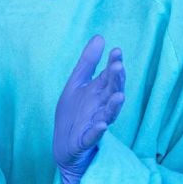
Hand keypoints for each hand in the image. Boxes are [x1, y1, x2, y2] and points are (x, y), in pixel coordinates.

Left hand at [53, 35, 125, 183]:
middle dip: (116, 81)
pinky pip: (93, 135)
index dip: (113, 64)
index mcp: (99, 92)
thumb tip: (100, 37)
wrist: (63, 147)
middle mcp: (101, 107)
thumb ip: (88, 62)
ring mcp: (95, 123)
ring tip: (119, 97)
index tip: (117, 51)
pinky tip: (102, 124)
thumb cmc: (73, 114)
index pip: (109, 76)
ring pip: (108, 114)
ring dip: (114, 106)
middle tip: (119, 67)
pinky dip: (98, 130)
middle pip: (112, 92)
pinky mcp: (86, 140)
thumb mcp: (77, 84)